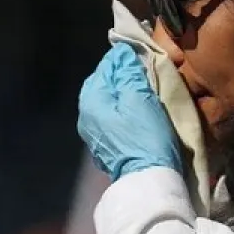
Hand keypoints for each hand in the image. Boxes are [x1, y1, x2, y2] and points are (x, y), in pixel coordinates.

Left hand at [77, 44, 182, 181]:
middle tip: (147, 77)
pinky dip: (124, 114)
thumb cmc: (145, 135)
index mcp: (90, 101)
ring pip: (109, 104)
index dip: (125, 60)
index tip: (144, 59)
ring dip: (125, 97)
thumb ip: (127, 72)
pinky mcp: (105, 148)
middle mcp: (86, 117)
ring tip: (145, 95)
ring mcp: (93, 135)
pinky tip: (139, 116)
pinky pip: (113, 121)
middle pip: (105, 86)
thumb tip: (121, 54)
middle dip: (123, 79)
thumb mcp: (139, 97)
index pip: (105, 68)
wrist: (148, 180)